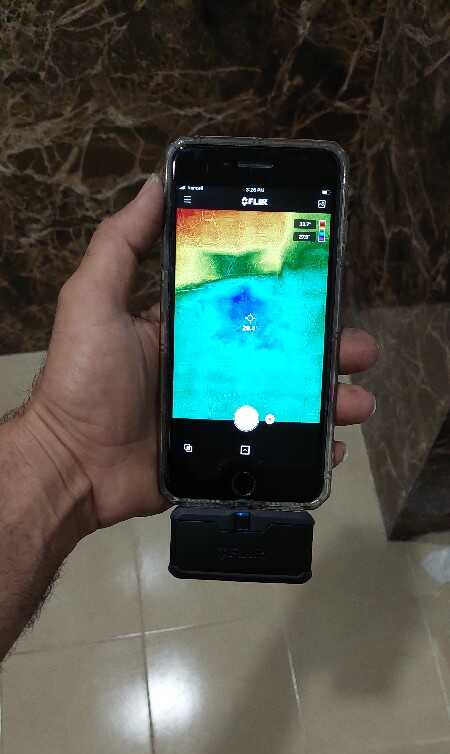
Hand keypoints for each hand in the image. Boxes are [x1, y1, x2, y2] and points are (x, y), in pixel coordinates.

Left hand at [24, 176, 377, 530]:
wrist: (73, 465)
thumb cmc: (80, 381)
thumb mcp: (93, 300)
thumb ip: (121, 244)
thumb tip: (154, 184)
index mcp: (186, 328)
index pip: (249, 303)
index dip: (290, 294)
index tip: (326, 282)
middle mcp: (209, 368)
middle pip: (282, 352)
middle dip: (327, 348)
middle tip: (357, 350)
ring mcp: (219, 413)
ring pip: (290, 401)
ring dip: (331, 398)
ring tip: (355, 401)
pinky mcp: (224, 454)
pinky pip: (276, 450)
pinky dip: (309, 449)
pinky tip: (331, 446)